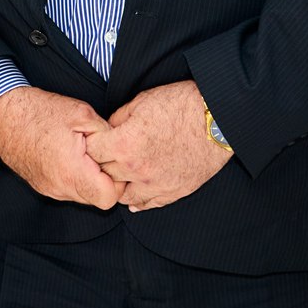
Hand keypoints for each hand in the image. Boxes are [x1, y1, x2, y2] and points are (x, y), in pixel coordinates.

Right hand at [0, 86, 121, 209]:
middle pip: (96, 199)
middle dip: (104, 179)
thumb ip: (107, 134)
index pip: (109, 198)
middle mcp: (59, 187)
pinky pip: (67, 189)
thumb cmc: (38, 111)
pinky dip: (74, 176)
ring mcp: (48, 189)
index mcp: (71, 172)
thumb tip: (120, 147)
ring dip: (88, 178)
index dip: (118, 181)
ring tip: (82, 152)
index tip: (112, 162)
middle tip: (99, 153)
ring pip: (82, 195)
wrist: (2, 113)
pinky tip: (68, 154)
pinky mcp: (41, 185)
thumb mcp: (82, 113)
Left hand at [84, 80, 231, 211]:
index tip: (93, 141)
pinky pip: (149, 204)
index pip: (91, 153)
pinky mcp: (175, 191)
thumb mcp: (140, 103)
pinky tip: (134, 192)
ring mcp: (156, 184)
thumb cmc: (180, 105)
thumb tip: (106, 131)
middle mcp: (137, 169)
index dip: (90, 144)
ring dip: (118, 184)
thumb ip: (117, 120)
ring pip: (123, 195)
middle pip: (104, 175)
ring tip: (119, 173)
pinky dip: (139, 199)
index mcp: (124, 145)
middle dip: (101, 164)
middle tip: (104, 156)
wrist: (218, 118)